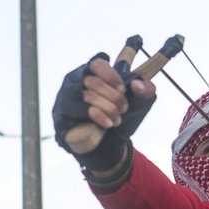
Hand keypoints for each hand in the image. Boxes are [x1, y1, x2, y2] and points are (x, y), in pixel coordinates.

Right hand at [51, 51, 156, 170]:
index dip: (112, 76)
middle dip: (115, 97)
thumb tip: (137, 85)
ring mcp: (66, 97)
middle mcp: (75, 82)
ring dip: (109, 109)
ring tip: (117, 119)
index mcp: (92, 73)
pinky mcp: (63, 114)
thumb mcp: (139, 103)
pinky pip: (82, 110)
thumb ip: (146, 90)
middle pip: (94, 82)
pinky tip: (109, 124)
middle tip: (123, 109)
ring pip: (88, 96)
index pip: (97, 63)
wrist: (109, 145)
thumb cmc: (119, 116)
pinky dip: (100, 117)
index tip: (123, 89)